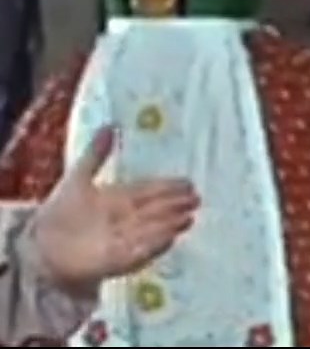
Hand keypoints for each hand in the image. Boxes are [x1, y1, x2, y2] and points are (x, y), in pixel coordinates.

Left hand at [32, 127, 197, 290]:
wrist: (39, 248)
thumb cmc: (59, 213)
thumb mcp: (77, 178)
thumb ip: (95, 155)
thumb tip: (109, 125)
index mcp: (120, 198)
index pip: (148, 190)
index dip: (168, 187)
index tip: (188, 183)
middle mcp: (126, 218)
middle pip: (155, 210)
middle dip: (175, 205)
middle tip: (196, 199)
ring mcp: (123, 239)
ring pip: (151, 230)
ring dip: (169, 224)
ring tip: (188, 218)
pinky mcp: (116, 260)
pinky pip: (138, 253)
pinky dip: (154, 246)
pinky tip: (170, 239)